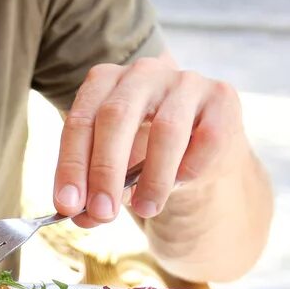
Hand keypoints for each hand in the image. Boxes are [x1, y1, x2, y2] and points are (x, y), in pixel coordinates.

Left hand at [52, 56, 245, 226]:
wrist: (200, 150)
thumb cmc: (145, 156)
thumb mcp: (114, 169)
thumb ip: (96, 190)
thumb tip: (81, 216)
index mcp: (105, 80)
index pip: (80, 120)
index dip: (72, 164)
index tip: (67, 204)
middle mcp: (142, 72)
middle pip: (116, 116)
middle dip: (105, 170)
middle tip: (102, 213)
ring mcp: (185, 81)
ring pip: (166, 129)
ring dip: (153, 178)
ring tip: (144, 209)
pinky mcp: (222, 97)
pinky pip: (207, 138)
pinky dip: (191, 167)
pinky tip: (182, 183)